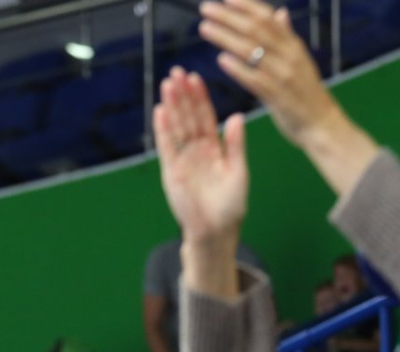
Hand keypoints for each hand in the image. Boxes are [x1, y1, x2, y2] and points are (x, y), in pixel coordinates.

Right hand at [153, 67, 247, 244]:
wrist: (216, 230)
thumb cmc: (231, 205)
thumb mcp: (239, 171)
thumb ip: (236, 145)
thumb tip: (237, 116)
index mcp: (214, 148)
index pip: (205, 117)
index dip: (200, 98)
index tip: (195, 77)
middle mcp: (196, 150)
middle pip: (188, 117)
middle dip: (182, 95)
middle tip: (177, 72)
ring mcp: (182, 160)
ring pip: (176, 127)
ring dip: (172, 106)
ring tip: (168, 84)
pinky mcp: (171, 172)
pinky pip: (167, 147)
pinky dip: (163, 129)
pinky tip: (160, 111)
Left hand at [196, 0, 340, 148]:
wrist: (323, 124)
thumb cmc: (307, 93)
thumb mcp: (300, 60)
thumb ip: (286, 37)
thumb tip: (279, 12)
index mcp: (293, 45)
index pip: (267, 19)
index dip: (246, 6)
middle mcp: (289, 56)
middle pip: (255, 29)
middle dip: (229, 17)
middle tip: (205, 9)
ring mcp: (284, 75)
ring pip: (252, 50)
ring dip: (226, 37)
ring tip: (205, 29)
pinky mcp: (278, 97)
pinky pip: (255, 79)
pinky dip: (238, 68)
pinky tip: (221, 59)